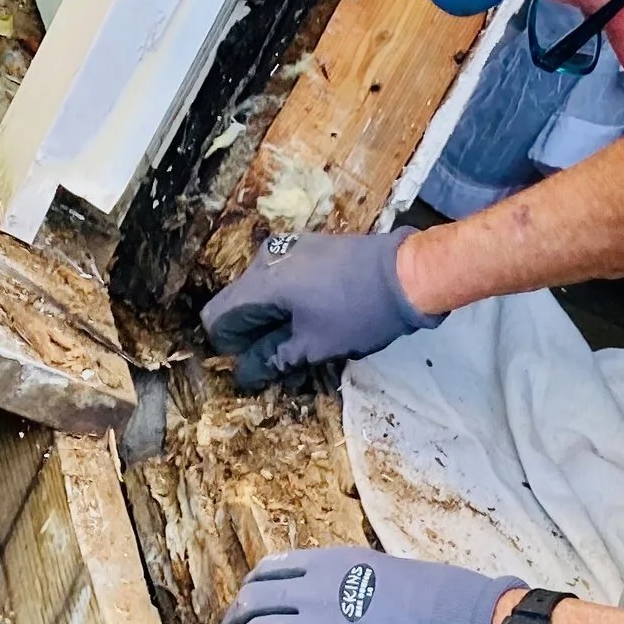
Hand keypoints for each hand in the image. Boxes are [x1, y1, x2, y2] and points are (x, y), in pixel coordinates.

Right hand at [202, 227, 439, 387]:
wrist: (406, 272)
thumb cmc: (359, 312)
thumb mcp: (315, 346)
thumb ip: (274, 359)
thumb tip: (244, 375)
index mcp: (261, 282)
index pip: (217, 317)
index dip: (229, 347)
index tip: (255, 363)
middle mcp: (265, 259)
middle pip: (238, 304)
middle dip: (251, 335)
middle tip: (282, 359)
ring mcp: (288, 249)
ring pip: (262, 293)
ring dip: (273, 321)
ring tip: (304, 342)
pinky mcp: (308, 248)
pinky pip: (283, 280)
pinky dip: (289, 303)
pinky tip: (316, 319)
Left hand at [218, 546, 518, 623]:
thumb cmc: (445, 609)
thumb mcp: (391, 577)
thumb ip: (357, 586)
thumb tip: (349, 605)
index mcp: (333, 564)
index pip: (267, 574)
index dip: (248, 600)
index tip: (249, 620)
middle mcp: (317, 589)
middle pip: (249, 606)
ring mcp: (321, 623)